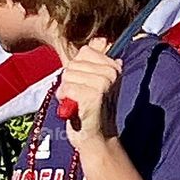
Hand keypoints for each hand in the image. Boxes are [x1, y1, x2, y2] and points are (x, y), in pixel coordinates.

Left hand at [57, 38, 122, 152]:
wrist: (96, 138)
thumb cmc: (91, 110)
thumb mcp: (95, 82)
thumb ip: (96, 62)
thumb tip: (101, 41)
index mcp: (114, 67)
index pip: (85, 51)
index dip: (77, 69)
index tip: (85, 85)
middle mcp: (111, 73)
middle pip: (74, 64)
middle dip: (70, 81)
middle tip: (80, 98)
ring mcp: (103, 84)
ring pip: (69, 74)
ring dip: (67, 91)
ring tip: (78, 103)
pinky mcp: (93, 96)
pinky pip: (67, 88)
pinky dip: (65, 99)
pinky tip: (74, 109)